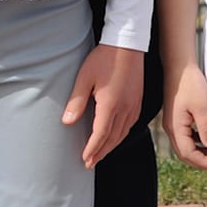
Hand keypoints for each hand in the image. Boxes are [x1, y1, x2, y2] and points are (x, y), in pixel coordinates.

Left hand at [64, 44, 141, 167]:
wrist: (127, 43)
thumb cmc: (104, 58)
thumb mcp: (85, 78)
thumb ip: (76, 101)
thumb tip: (67, 122)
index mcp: (111, 104)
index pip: (101, 134)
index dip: (92, 149)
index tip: (84, 159)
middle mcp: (125, 108)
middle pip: (113, 138)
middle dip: (101, 152)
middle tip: (90, 163)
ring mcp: (134, 104)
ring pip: (123, 132)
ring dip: (112, 145)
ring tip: (101, 153)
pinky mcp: (138, 99)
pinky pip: (131, 123)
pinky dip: (122, 134)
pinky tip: (116, 136)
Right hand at [163, 59, 206, 169]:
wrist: (179, 67)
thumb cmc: (190, 84)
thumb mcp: (202, 106)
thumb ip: (206, 127)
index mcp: (175, 128)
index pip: (188, 154)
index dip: (203, 162)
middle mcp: (171, 129)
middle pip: (184, 154)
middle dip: (200, 161)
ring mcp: (172, 123)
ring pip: (184, 146)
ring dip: (198, 152)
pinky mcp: (176, 117)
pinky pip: (185, 136)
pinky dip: (196, 142)